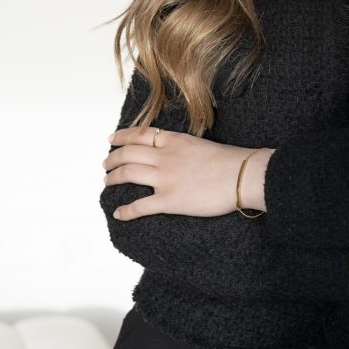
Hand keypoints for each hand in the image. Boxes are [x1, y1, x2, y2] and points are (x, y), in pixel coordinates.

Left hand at [103, 127, 261, 219]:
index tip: (111, 139)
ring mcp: (165, 178)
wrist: (242, 174)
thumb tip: (172, 150)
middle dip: (113, 158)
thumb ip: (182, 146)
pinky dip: (126, 211)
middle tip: (106, 164)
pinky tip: (118, 214)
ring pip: (128, 174)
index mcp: (174, 140)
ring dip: (113, 178)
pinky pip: (140, 206)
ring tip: (107, 181)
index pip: (140, 134)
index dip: (122, 136)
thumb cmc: (229, 160)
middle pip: (128, 153)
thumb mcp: (200, 143)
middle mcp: (165, 156)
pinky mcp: (169, 200)